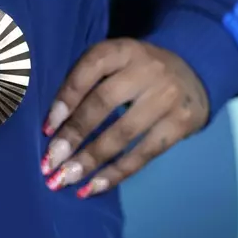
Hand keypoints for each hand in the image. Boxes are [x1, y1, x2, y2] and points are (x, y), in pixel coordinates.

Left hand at [40, 38, 208, 197]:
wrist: (192, 71)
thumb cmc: (134, 71)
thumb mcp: (112, 63)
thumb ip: (85, 83)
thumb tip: (51, 127)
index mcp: (120, 50)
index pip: (88, 71)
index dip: (65, 100)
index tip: (46, 129)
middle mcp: (146, 70)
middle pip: (103, 103)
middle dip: (73, 136)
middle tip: (50, 162)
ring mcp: (166, 97)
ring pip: (122, 133)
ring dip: (90, 160)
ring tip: (66, 178)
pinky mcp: (181, 123)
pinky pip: (144, 153)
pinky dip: (116, 173)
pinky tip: (92, 187)